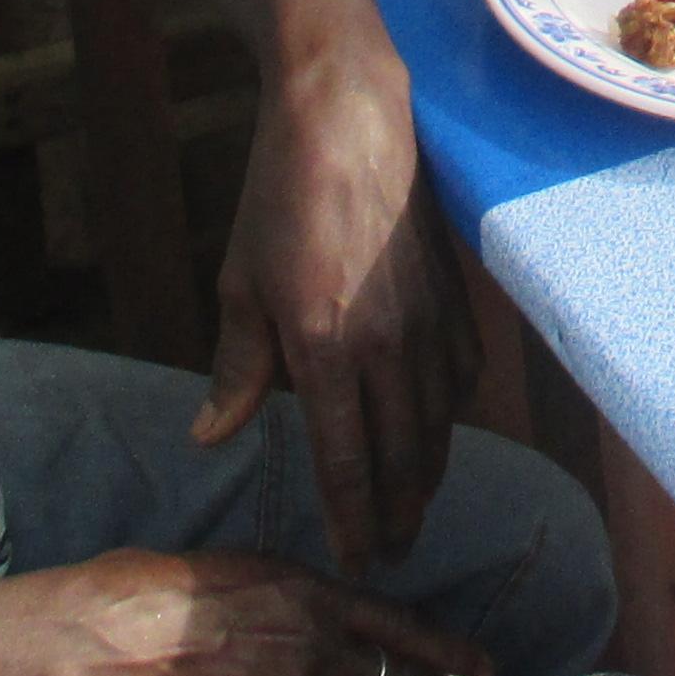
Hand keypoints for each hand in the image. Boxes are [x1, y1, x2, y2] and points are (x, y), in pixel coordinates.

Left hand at [200, 57, 465, 569]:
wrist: (347, 113)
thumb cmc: (280, 196)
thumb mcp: (241, 283)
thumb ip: (236, 369)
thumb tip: (211, 437)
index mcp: (324, 349)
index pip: (345, 463)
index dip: (352, 522)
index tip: (354, 562)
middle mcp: (387, 346)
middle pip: (404, 459)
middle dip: (398, 517)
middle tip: (391, 556)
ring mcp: (430, 321)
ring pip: (441, 425)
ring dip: (429, 477)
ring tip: (415, 511)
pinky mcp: (455, 295)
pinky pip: (463, 377)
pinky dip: (453, 416)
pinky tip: (441, 432)